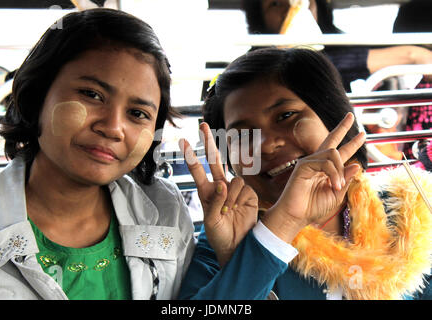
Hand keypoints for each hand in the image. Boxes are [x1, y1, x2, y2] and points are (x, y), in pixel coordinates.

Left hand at [179, 122, 257, 266]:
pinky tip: (239, 209)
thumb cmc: (219, 235)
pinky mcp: (248, 194)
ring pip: (232, 180)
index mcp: (206, 193)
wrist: (237, 246)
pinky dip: (239, 198)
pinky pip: (243, 188)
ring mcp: (234, 190)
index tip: (184, 141)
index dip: (192, 156)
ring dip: (229, 196)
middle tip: (203, 125)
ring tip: (228, 212)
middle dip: (209, 143)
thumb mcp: (210, 222)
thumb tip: (222, 183)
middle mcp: (220, 187)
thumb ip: (215, 202)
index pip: (198, 170)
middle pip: (214, 161)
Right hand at [261, 112, 365, 242]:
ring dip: (340, 170)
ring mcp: (309, 162)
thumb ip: (345, 180)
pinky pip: (325, 162)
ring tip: (338, 186)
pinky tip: (334, 185)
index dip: (351, 143)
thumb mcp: (336, 195)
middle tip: (351, 116)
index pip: (340, 152)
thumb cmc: (313, 208)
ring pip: (333, 153)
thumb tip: (356, 165)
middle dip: (342, 127)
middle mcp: (317, 163)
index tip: (362, 134)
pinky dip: (333, 174)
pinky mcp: (303, 166)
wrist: (296, 217)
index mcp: (326, 170)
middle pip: (331, 140)